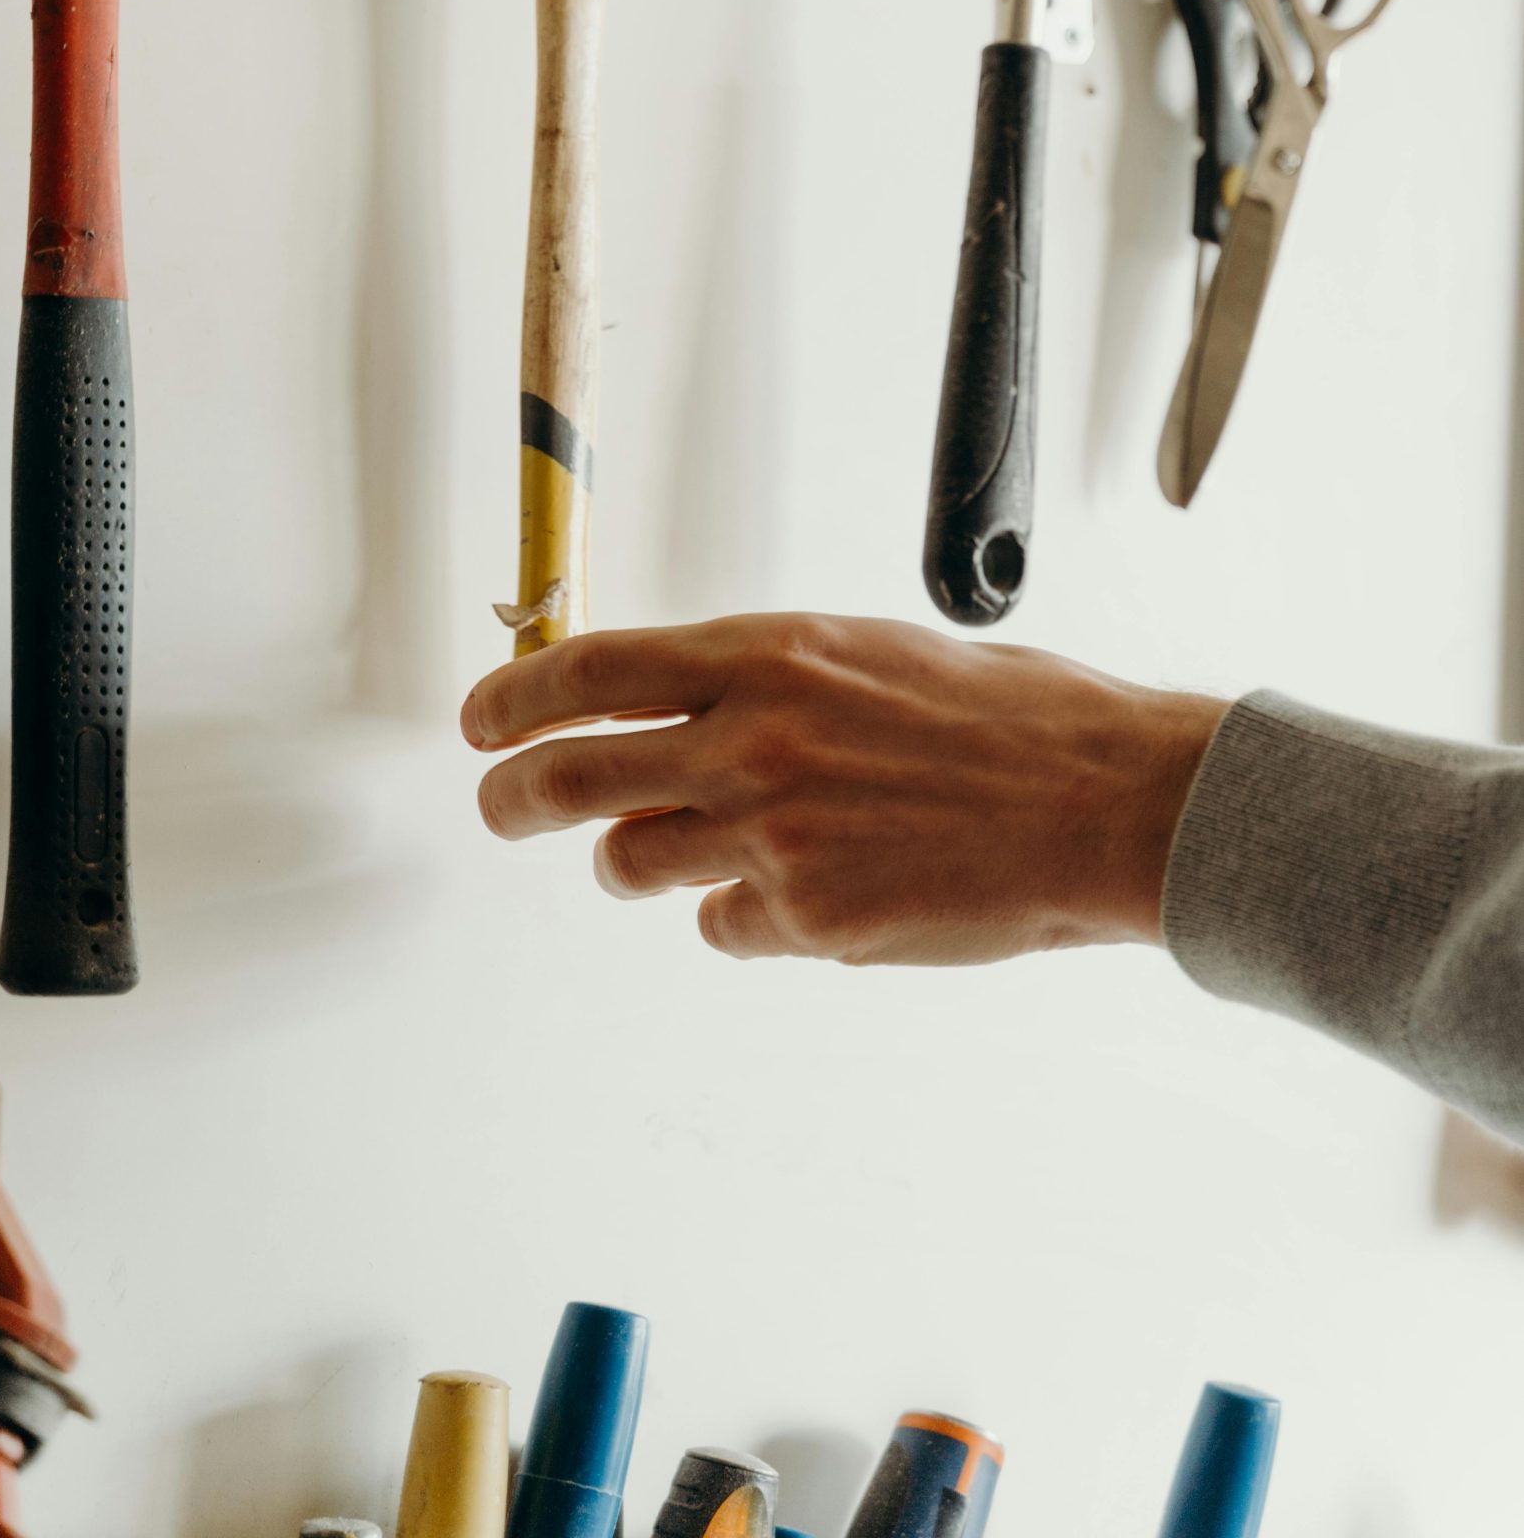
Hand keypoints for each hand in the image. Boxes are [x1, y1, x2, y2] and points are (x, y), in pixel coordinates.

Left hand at [462, 614, 1224, 964]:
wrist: (1101, 799)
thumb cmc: (1005, 715)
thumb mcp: (865, 656)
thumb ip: (761, 683)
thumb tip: (673, 708)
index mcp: (766, 656)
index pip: (589, 669)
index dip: (515, 697)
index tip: (482, 720)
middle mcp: (751, 742)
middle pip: (571, 776)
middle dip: (516, 796)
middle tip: (501, 804)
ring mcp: (773, 838)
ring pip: (633, 863)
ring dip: (636, 859)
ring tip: (688, 850)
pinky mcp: (807, 920)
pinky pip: (723, 926)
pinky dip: (742, 915)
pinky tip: (808, 890)